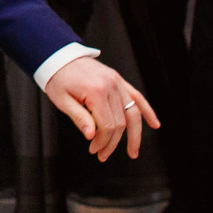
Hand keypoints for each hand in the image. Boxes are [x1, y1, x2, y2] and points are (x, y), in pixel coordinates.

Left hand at [45, 56, 159, 160]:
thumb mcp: (62, 100)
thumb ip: (79, 118)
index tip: (94, 150)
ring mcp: (117, 81)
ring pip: (133, 112)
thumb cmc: (58, 79)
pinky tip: (154, 124)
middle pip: (120, 122)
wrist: (60, 57)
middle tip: (103, 155)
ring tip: (132, 152)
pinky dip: (147, 111)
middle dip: (112, 142)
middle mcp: (111, 85)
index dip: (102, 142)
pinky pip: (137, 97)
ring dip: (135, 134)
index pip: (107, 125)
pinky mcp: (119, 80)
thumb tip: (91, 137)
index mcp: (96, 91)